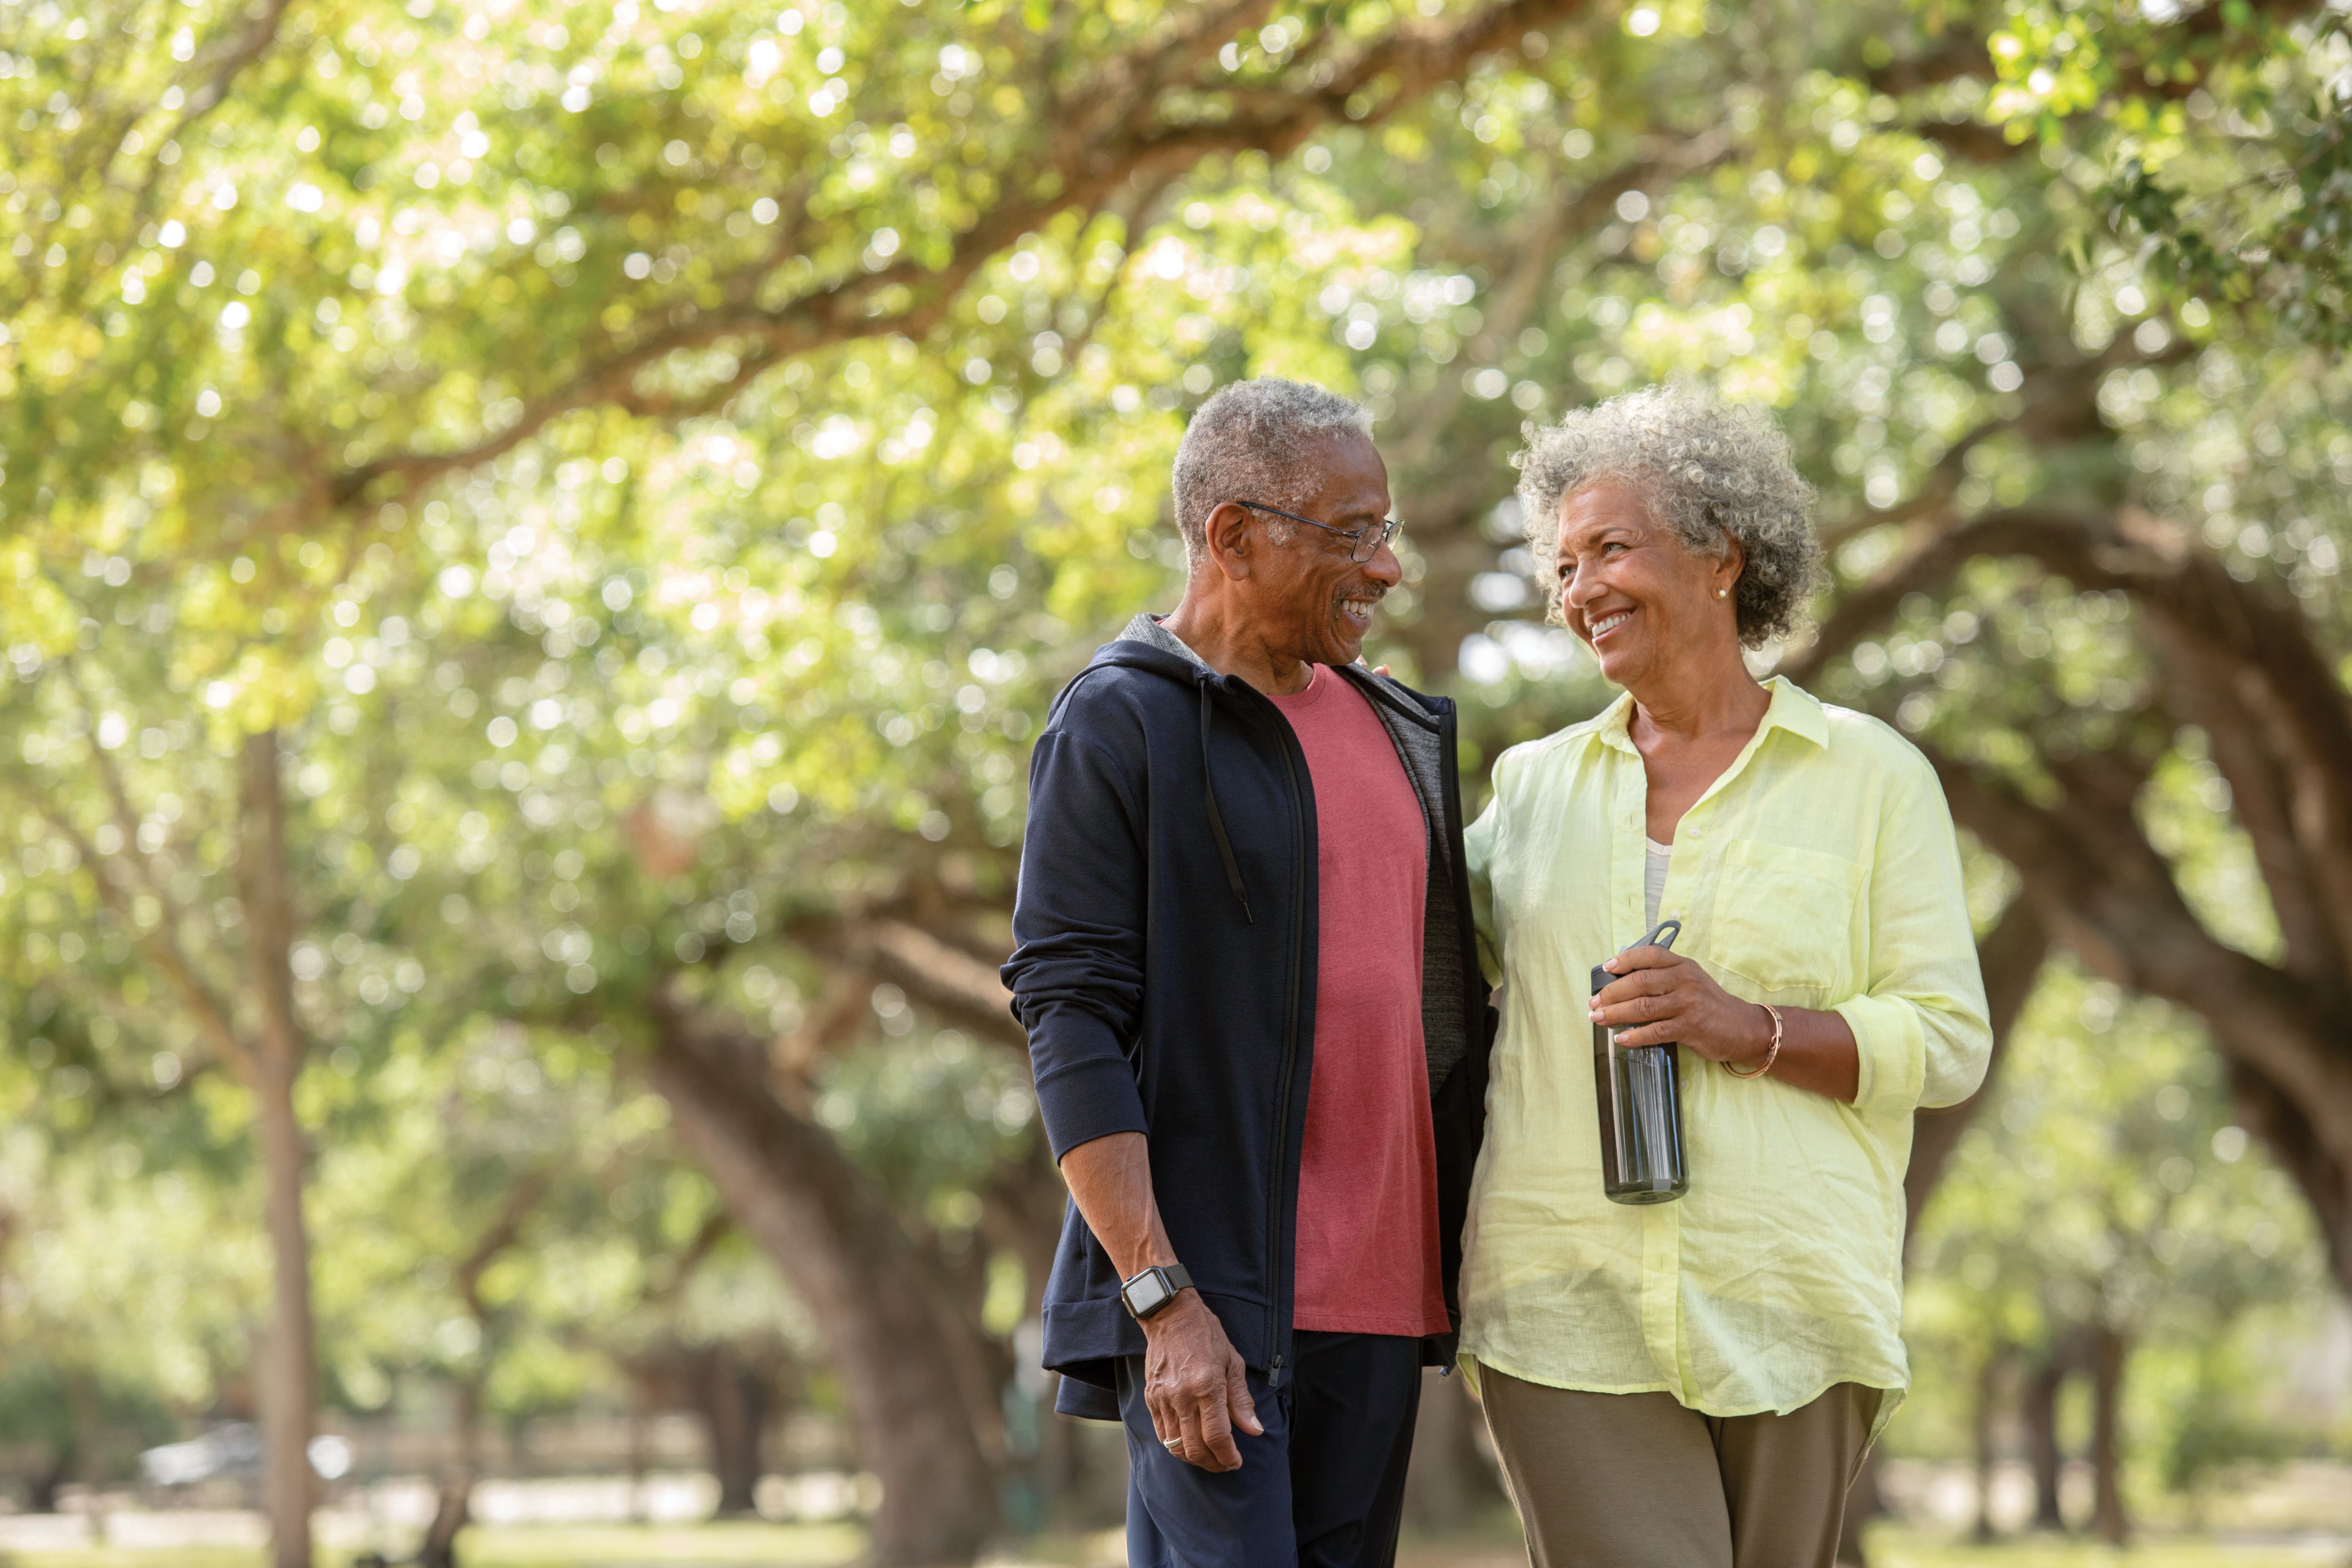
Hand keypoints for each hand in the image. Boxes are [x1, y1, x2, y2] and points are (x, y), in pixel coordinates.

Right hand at [1141, 1291, 1260, 1470]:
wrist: (1171, 1316)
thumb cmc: (1207, 1336)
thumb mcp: (1233, 1362)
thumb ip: (1242, 1400)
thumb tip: (1254, 1430)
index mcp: (1207, 1385)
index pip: (1217, 1436)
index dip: (1228, 1456)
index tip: (1236, 1461)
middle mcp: (1182, 1396)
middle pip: (1195, 1448)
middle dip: (1213, 1463)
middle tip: (1225, 1464)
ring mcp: (1163, 1398)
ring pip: (1176, 1445)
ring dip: (1195, 1459)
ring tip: (1209, 1457)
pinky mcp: (1151, 1398)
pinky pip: (1162, 1433)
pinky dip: (1177, 1445)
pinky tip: (1190, 1443)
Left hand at [1590, 944, 1771, 1066]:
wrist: (1742, 1026)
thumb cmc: (1709, 1004)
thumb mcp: (1690, 980)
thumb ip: (1663, 977)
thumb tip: (1622, 981)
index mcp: (1683, 965)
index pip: (1650, 954)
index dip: (1625, 959)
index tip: (1606, 967)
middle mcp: (1685, 980)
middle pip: (1640, 982)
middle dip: (1611, 992)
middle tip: (1593, 1002)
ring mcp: (1688, 1003)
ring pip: (1644, 1006)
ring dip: (1616, 1013)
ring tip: (1598, 1018)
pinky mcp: (1691, 1027)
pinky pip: (1656, 1031)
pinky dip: (1635, 1036)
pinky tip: (1621, 1039)